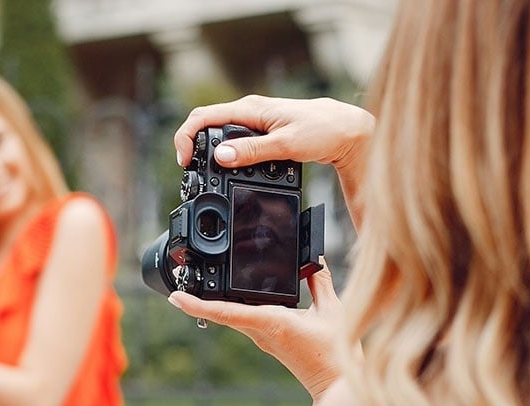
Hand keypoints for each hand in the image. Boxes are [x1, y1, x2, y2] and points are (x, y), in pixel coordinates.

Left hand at [167, 262, 345, 399]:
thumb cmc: (335, 351)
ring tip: (195, 286)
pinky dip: (232, 306)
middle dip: (199, 300)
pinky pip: (243, 319)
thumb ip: (320, 282)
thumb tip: (314, 260)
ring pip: (231, 315)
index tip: (175, 298)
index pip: (226, 312)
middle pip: (222, 312)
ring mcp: (261, 338)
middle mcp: (260, 331)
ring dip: (213, 303)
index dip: (198, 304)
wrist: (333, 383)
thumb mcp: (332, 310)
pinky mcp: (267, 340)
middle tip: (177, 285)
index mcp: (272, 322)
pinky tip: (230, 296)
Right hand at [174, 95, 373, 224]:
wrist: (344, 130)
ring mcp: (255, 121)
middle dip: (192, 145)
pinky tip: (227, 167)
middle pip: (207, 124)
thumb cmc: (321, 130)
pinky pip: (235, 140)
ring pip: (220, 133)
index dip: (186, 137)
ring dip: (208, 150)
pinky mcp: (262, 132)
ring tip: (203, 171)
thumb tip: (221, 156)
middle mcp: (249, 111)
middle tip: (190, 171)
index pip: (204, 117)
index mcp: (250, 109)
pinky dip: (226, 153)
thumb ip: (251, 152)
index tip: (184, 161)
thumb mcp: (284, 145)